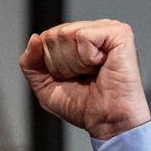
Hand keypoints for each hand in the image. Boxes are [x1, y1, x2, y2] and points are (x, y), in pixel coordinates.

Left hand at [19, 20, 150, 140]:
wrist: (108, 122)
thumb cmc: (84, 106)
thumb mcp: (44, 85)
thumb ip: (30, 62)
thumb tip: (34, 38)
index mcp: (79, 39)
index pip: (45, 38)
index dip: (50, 64)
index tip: (71, 79)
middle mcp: (94, 30)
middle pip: (53, 35)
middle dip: (61, 65)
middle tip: (83, 78)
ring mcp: (108, 28)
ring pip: (65, 34)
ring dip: (74, 64)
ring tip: (93, 73)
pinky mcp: (119, 33)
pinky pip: (82, 36)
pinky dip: (87, 58)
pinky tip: (101, 66)